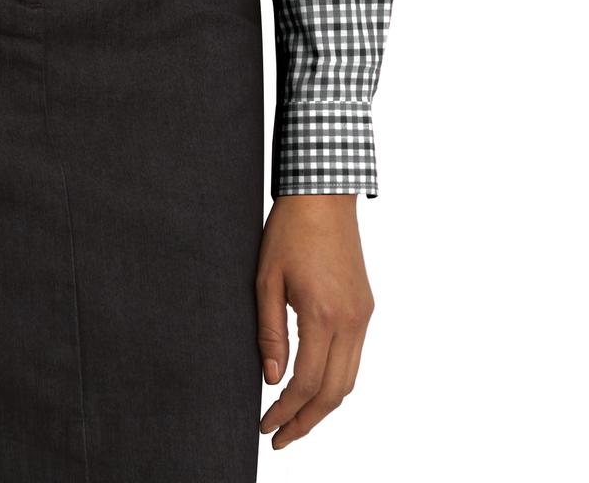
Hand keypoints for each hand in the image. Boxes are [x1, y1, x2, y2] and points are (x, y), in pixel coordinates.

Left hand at [256, 194, 374, 449]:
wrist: (323, 195)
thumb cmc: (289, 230)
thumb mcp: (266, 279)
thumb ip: (270, 333)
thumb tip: (272, 379)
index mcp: (323, 315)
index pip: (306, 383)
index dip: (286, 412)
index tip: (267, 426)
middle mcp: (350, 321)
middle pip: (333, 392)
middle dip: (307, 421)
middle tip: (281, 437)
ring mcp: (363, 315)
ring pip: (349, 379)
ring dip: (324, 406)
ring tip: (296, 421)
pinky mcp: (366, 308)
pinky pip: (355, 358)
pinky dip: (336, 381)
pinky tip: (315, 386)